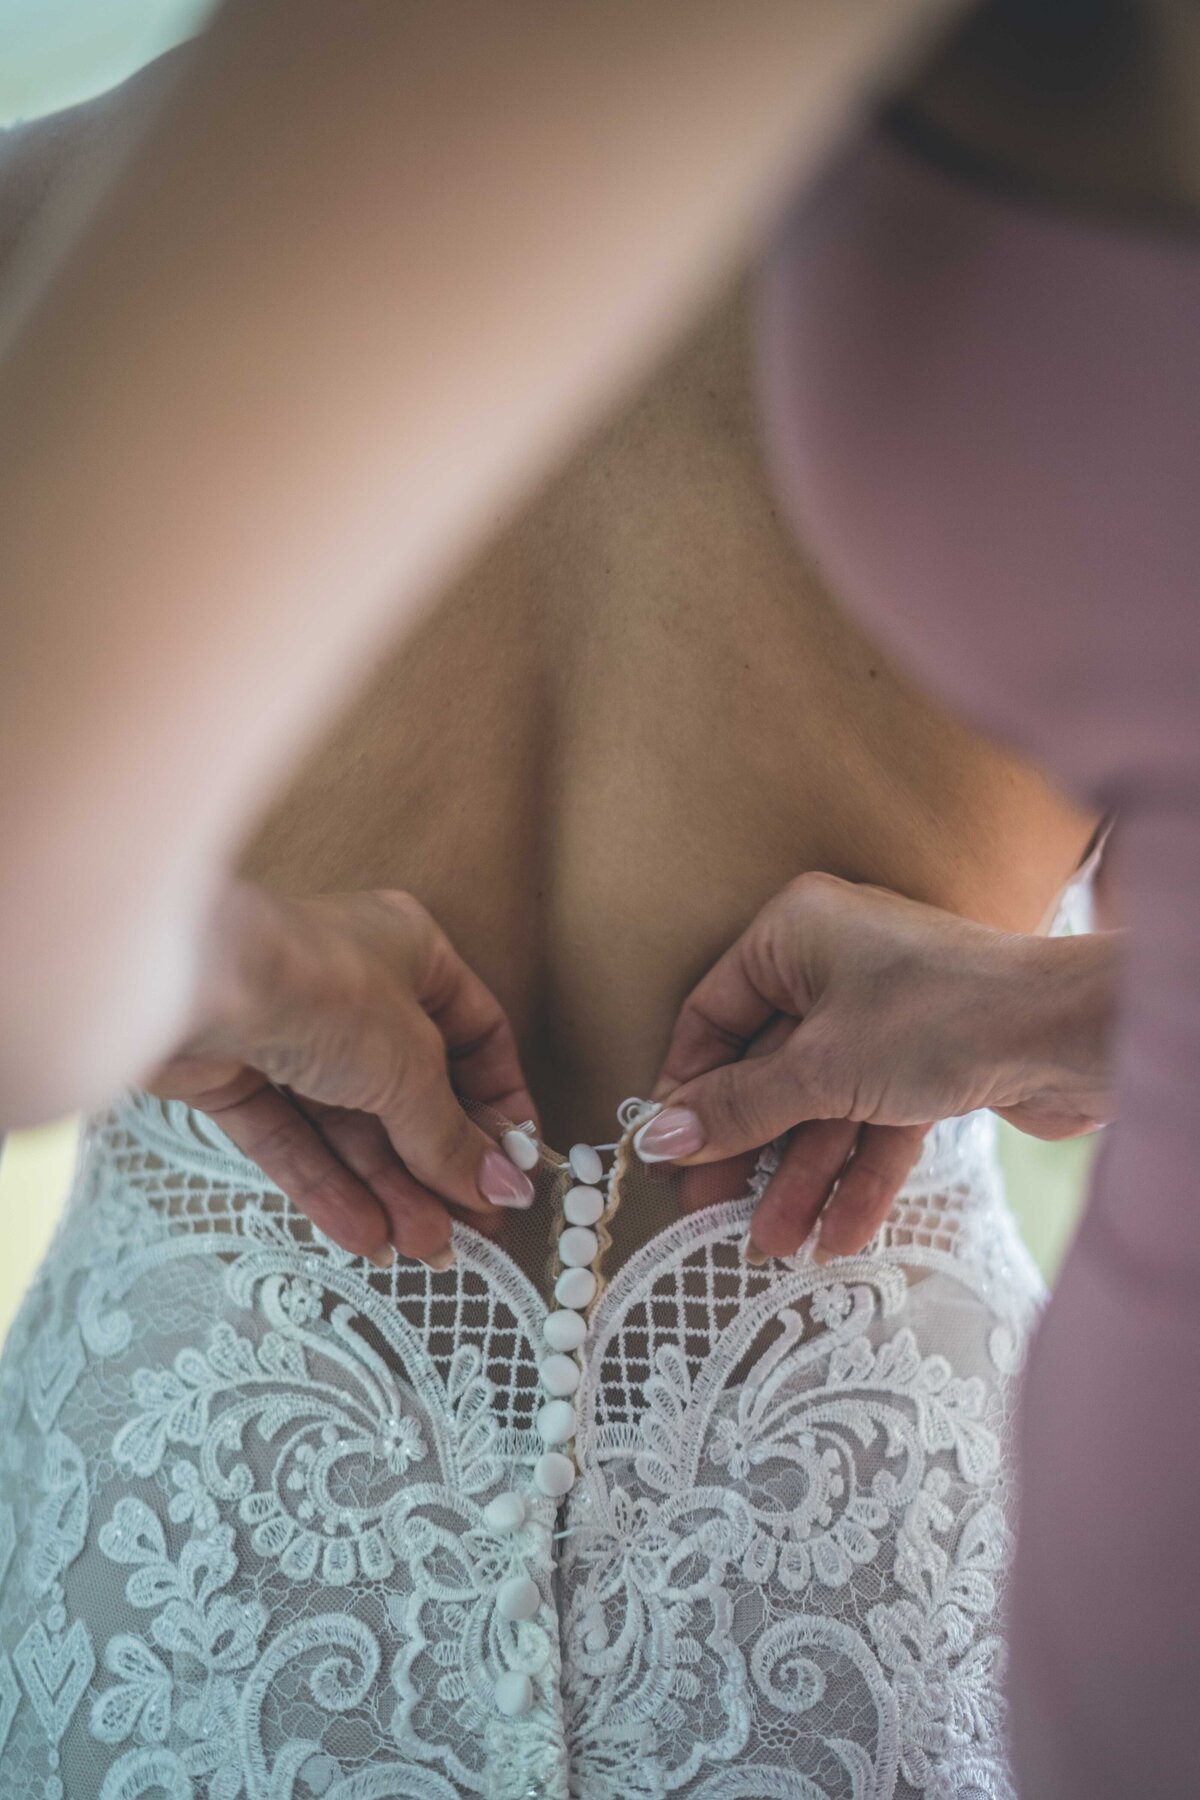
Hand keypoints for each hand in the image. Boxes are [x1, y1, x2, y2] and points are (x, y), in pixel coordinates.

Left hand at [143, 882, 538, 1268]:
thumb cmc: (323, 988)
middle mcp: (353, 988)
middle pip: (410, 1093)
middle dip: (436, 1167)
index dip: (497, 1105)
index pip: (475, 1036)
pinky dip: (327, 1186)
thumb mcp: (412, 1067)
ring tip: (422, 1250)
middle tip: (468, 1233)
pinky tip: (365, 1237)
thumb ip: (452, 1136)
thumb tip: (503, 1188)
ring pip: (350, 1124)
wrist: (194, 987)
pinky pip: (292, 1137)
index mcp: (411, 953)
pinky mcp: (236, 1073)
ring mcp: (290, 1030)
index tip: (513, 1169)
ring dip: (388, 1190)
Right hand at [646, 872, 1116, 1261]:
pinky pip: (874, 1118)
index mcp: (795, 933)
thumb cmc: (941, 1016)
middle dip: (748, 1150)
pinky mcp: (930, 1059)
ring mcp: (885, 1014)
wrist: (1073, 1033)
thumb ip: (738, 1108)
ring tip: (773, 1244)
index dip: (688, 1090)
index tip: (668, 1155)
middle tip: (713, 1214)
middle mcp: (836, 964)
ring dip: (801, 1176)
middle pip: (767, 1069)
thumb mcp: (820, 1069)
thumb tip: (659, 1137)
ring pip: (822, 1103)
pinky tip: (838, 1235)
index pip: (712, 1017)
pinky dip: (858, 1173)